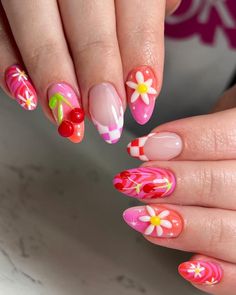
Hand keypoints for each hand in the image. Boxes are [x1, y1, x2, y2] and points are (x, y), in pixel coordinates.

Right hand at [0, 0, 179, 142]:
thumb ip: (145, 15)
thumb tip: (146, 72)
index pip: (136, 8)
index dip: (140, 59)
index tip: (141, 104)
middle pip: (87, 19)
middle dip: (98, 75)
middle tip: (105, 116)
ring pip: (37, 23)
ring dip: (53, 76)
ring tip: (68, 116)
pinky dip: (9, 63)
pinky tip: (28, 95)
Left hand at [114, 85, 235, 293]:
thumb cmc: (233, 145)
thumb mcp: (227, 118)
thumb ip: (201, 129)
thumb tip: (155, 143)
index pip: (227, 137)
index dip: (183, 142)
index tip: (143, 147)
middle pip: (222, 186)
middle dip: (174, 183)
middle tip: (137, 181)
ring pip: (228, 232)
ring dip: (181, 226)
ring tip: (143, 218)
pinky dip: (214, 275)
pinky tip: (188, 264)